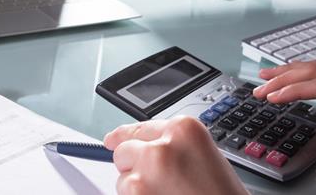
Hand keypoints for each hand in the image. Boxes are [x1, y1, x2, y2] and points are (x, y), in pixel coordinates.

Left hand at [103, 116, 248, 194]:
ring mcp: (147, 169)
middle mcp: (164, 144)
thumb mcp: (203, 157)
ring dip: (137, 188)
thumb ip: (172, 146)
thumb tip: (131, 144)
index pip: (140, 128)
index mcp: (184, 129)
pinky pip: (123, 194)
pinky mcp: (136, 191)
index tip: (112, 139)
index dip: (125, 137)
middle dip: (134, 166)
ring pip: (122, 177)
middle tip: (160, 183)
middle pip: (124, 150)